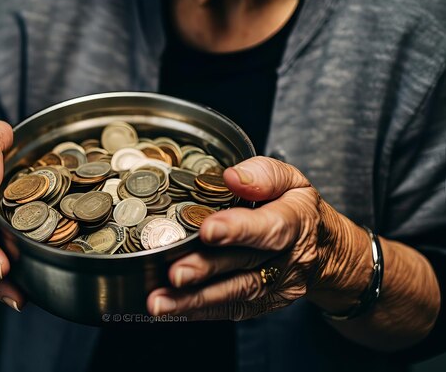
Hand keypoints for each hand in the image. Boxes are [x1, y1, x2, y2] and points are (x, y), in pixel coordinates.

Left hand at [147, 156, 370, 320]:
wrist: (326, 252)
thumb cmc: (297, 209)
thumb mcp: (292, 181)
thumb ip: (264, 175)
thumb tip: (231, 177)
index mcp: (296, 221)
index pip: (270, 227)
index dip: (239, 229)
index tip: (208, 230)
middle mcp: (288, 259)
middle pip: (245, 266)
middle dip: (207, 270)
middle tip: (175, 273)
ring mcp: (277, 287)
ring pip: (235, 294)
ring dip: (194, 300)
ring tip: (160, 302)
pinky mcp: (264, 305)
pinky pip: (231, 310)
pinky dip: (200, 312)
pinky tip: (172, 310)